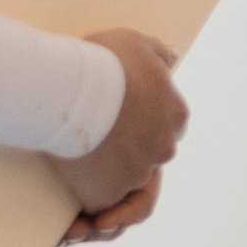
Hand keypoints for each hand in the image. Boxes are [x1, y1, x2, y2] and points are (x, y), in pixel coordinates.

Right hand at [48, 30, 185, 236]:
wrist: (72, 86)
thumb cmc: (105, 60)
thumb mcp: (138, 44)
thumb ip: (160, 54)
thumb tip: (174, 57)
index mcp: (175, 115)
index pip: (167, 127)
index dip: (144, 124)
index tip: (122, 118)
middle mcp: (163, 148)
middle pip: (150, 156)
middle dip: (129, 151)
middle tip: (100, 139)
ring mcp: (137, 173)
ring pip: (126, 181)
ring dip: (109, 175)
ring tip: (82, 161)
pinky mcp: (108, 192)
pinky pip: (100, 202)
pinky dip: (88, 199)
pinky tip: (72, 192)